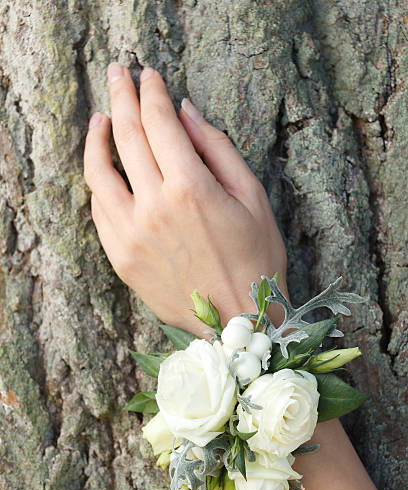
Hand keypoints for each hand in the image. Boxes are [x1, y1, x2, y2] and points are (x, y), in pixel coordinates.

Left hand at [83, 63, 287, 335]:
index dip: (152, 93)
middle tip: (119, 74)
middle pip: (125, 137)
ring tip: (100, 119)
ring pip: (99, 172)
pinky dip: (99, 183)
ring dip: (96, 138)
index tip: (150, 76)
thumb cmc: (255, 259)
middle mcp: (153, 208)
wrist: (237, 321)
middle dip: (121, 97)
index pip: (159, 123)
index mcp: (190, 189)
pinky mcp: (121, 258)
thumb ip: (217, 149)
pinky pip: (100, 210)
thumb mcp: (252, 197)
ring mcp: (131, 235)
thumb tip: (187, 111)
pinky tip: (106, 170)